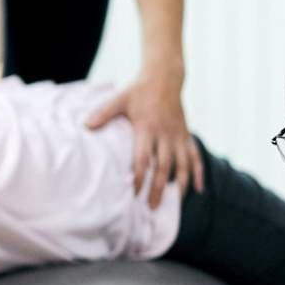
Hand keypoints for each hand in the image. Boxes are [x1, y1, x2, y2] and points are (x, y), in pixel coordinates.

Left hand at [85, 67, 204, 209]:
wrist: (165, 78)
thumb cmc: (139, 90)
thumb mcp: (119, 99)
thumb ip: (103, 113)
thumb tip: (85, 126)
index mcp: (148, 128)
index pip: (144, 159)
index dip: (140, 177)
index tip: (134, 193)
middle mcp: (165, 135)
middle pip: (164, 167)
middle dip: (159, 188)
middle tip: (153, 206)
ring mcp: (178, 136)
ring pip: (183, 165)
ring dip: (180, 185)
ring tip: (176, 202)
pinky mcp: (187, 135)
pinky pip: (195, 157)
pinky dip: (198, 173)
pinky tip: (198, 189)